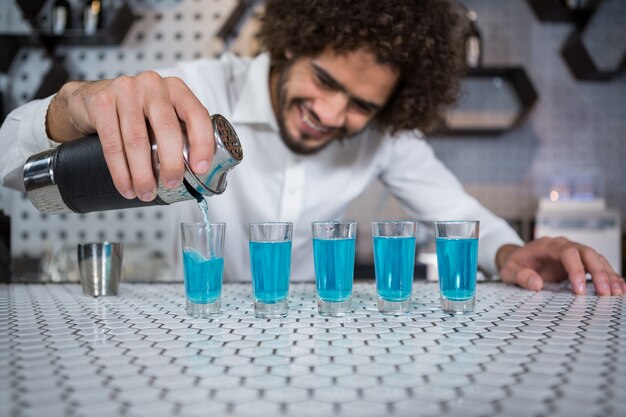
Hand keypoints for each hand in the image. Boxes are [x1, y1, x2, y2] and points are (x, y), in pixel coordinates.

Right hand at [46, 72, 213, 200]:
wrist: (89, 101)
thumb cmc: (134, 113)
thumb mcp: (162, 116)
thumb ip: (179, 133)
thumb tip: (197, 172)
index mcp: (175, 89)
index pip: (196, 115)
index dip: (202, 143)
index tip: (201, 168)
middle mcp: (152, 85)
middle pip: (167, 128)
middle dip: (171, 163)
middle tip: (172, 183)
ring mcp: (125, 90)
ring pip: (137, 140)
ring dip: (143, 174)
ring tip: (147, 192)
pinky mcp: (101, 102)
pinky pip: (112, 144)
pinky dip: (120, 172)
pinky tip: (126, 186)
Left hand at [496, 237, 624, 295]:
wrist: (517, 258)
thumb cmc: (515, 264)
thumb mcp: (509, 271)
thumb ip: (520, 276)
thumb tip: (536, 283)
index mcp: (546, 245)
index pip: (567, 252)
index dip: (576, 269)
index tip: (579, 290)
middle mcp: (563, 245)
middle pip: (587, 253)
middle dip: (598, 272)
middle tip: (606, 292)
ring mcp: (573, 252)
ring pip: (596, 258)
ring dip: (608, 274)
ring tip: (618, 292)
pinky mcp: (580, 262)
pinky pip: (598, 265)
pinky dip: (609, 275)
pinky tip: (619, 287)